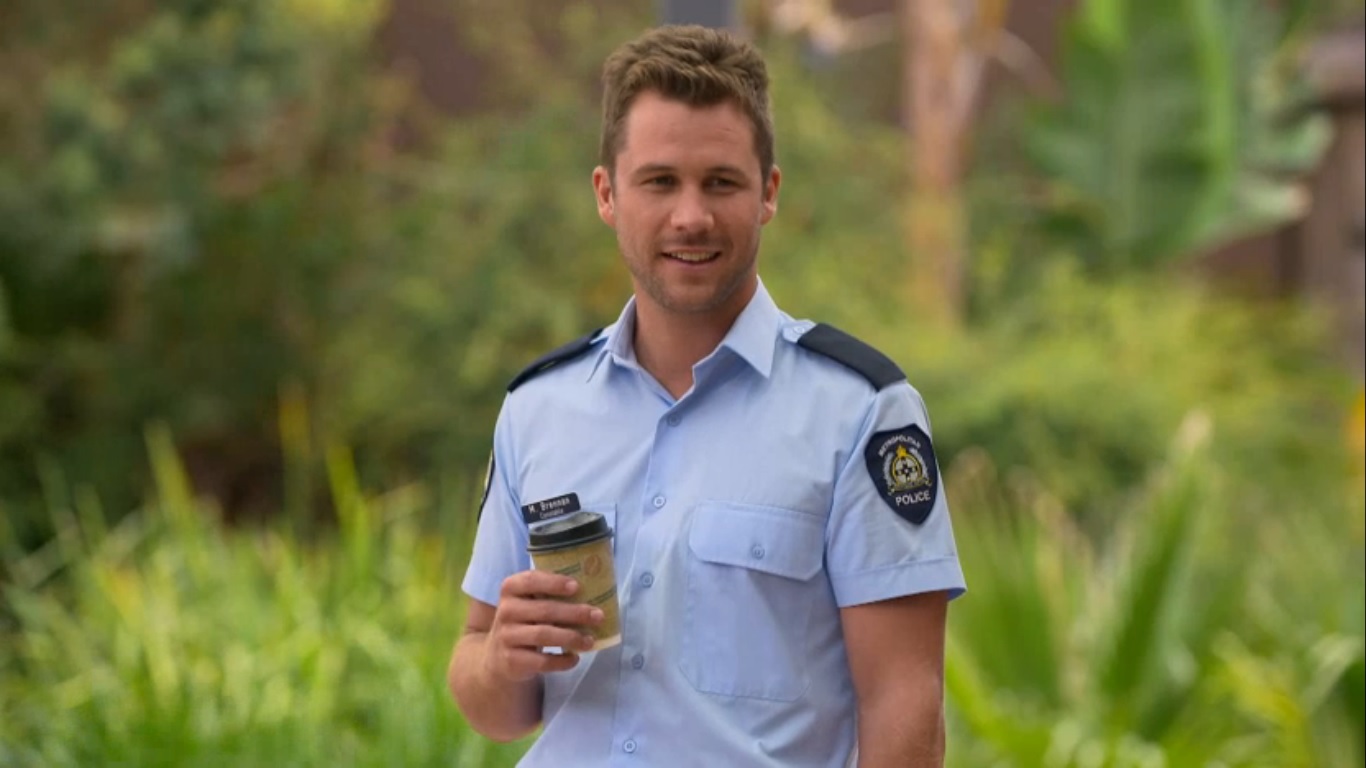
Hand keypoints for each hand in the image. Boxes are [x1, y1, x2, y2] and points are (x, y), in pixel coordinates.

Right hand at [482, 570, 604, 682]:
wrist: (497, 656)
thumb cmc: (524, 621)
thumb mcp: (529, 603)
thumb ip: (550, 594)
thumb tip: (593, 592)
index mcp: (510, 590)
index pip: (530, 580)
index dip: (553, 582)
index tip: (577, 586)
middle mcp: (505, 611)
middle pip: (544, 610)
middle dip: (574, 613)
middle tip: (598, 616)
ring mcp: (506, 637)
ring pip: (543, 635)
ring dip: (571, 637)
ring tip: (590, 640)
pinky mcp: (511, 661)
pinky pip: (541, 661)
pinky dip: (561, 661)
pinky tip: (575, 658)